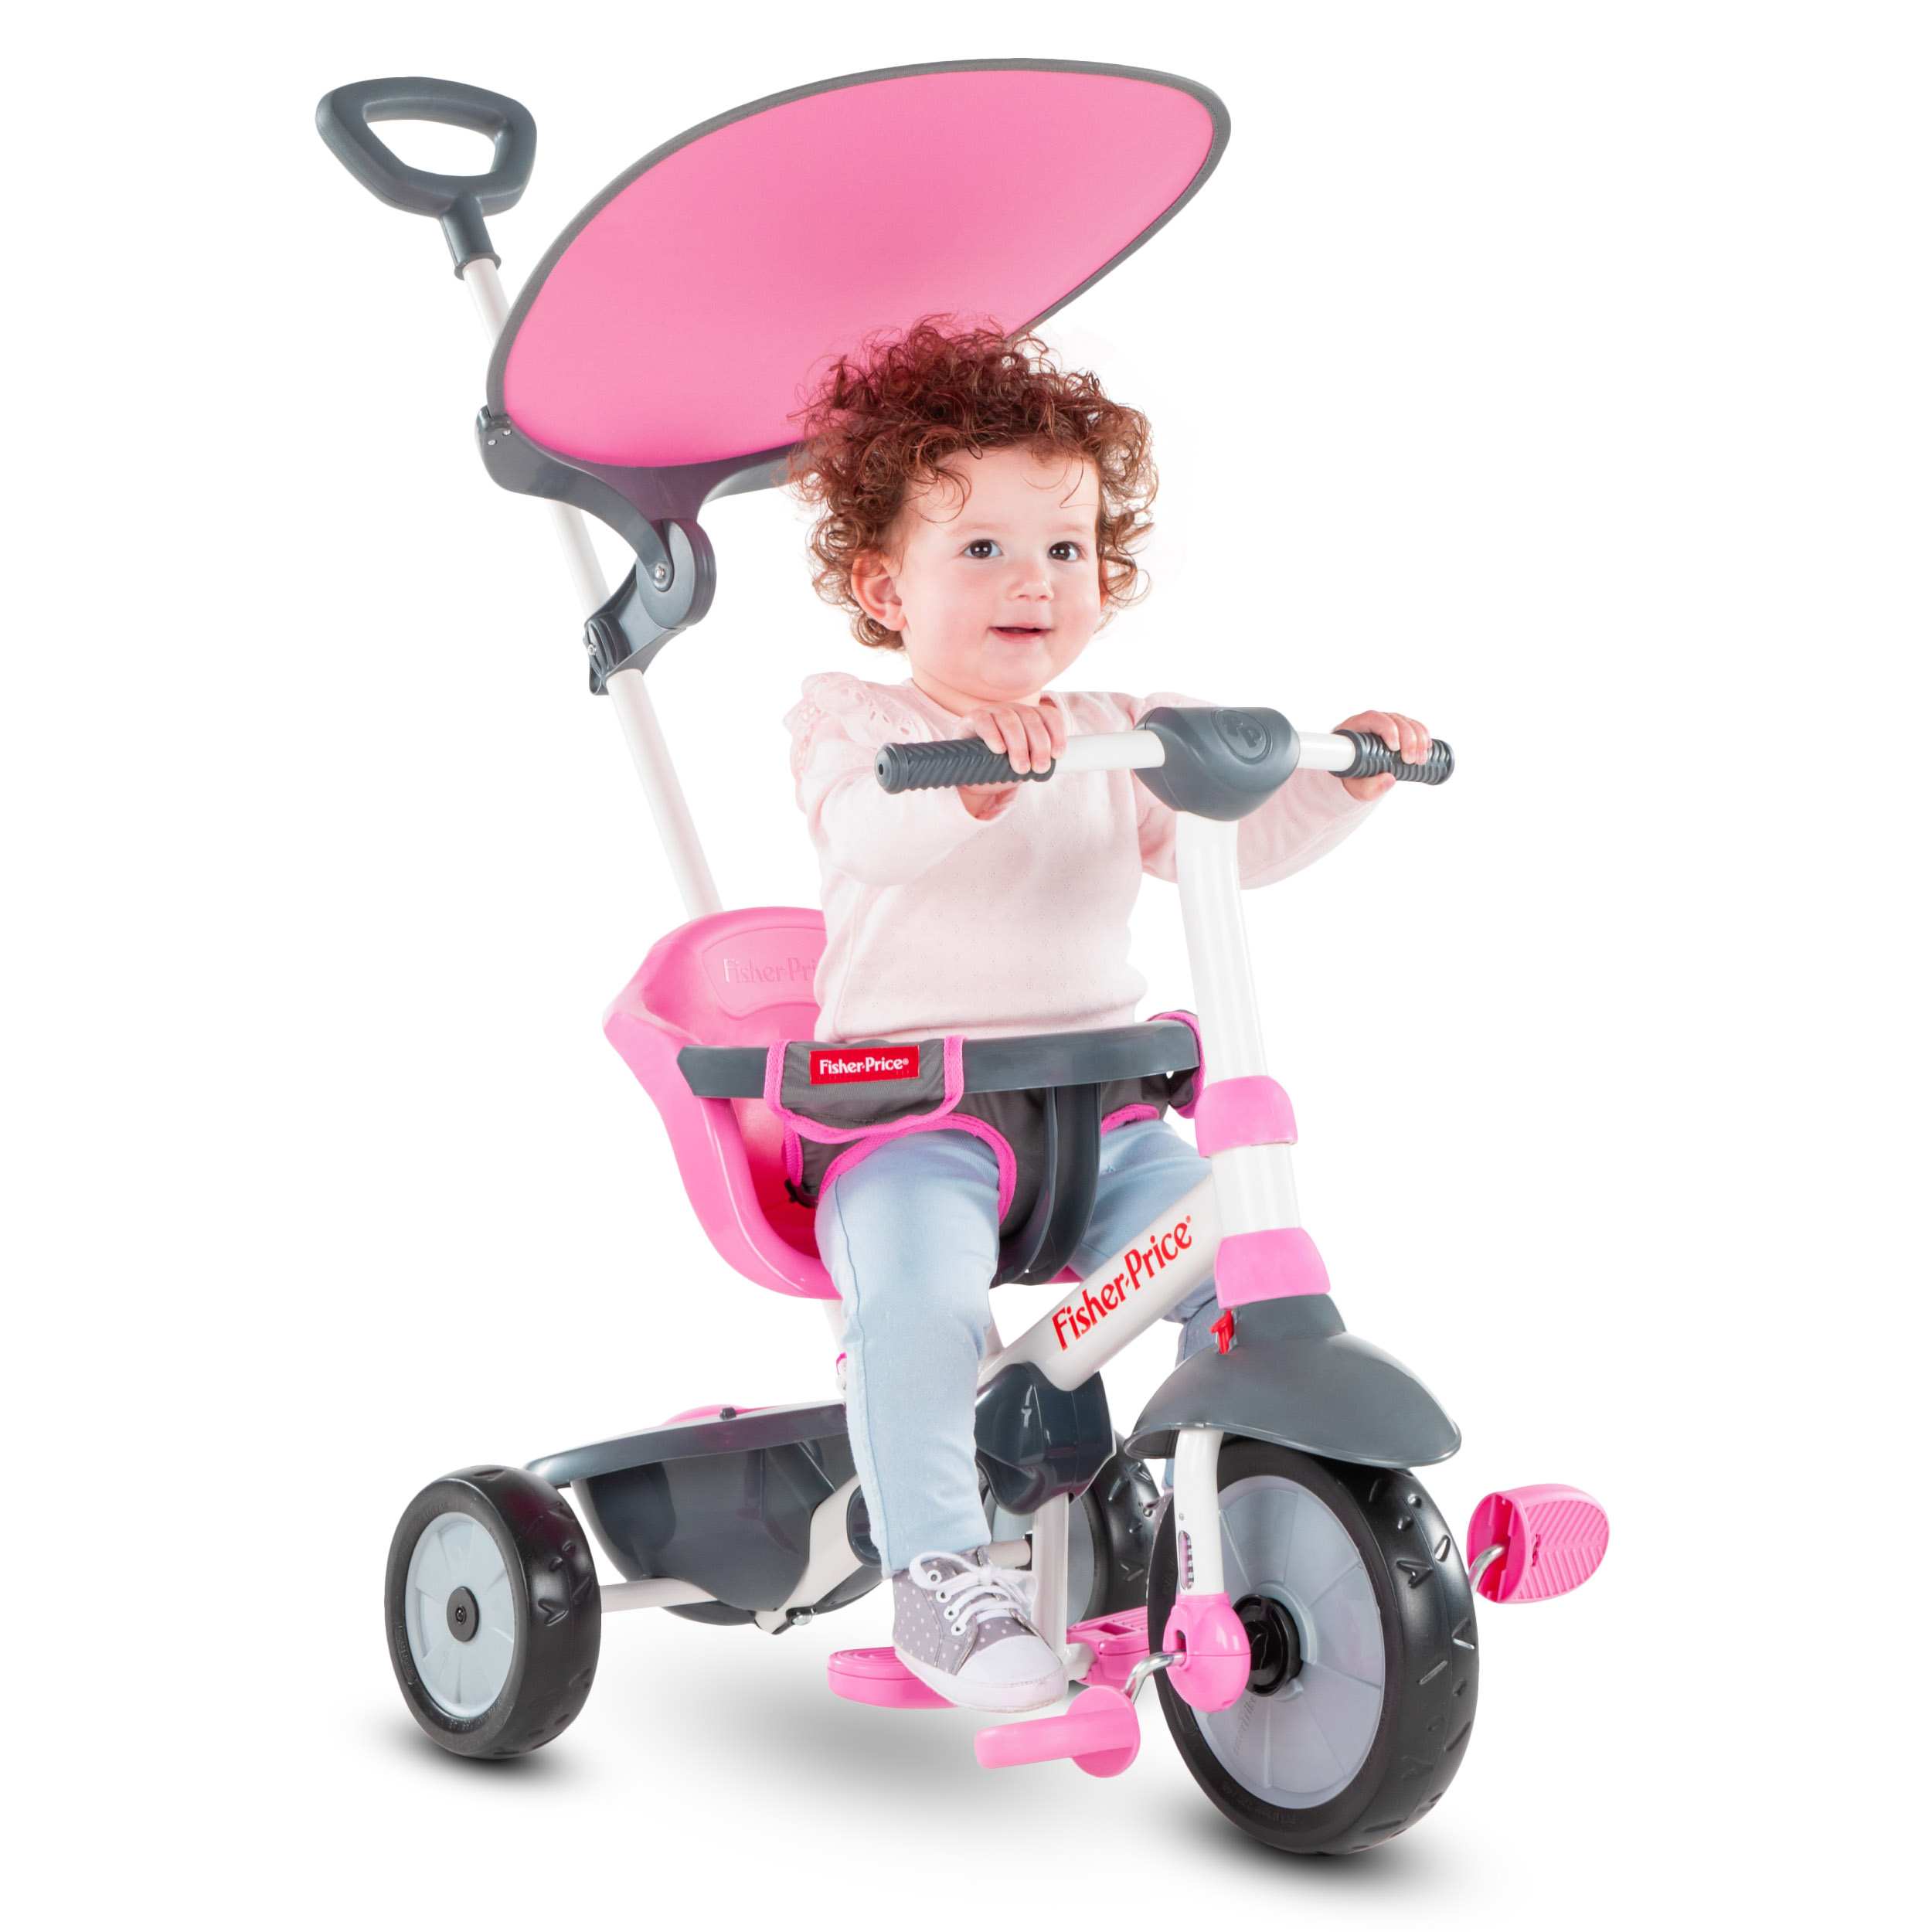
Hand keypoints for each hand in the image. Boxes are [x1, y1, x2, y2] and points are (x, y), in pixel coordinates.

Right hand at [957, 697, 1066, 818]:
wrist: (971, 771)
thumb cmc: (1001, 766)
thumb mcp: (1023, 764)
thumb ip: (1036, 761)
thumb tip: (1049, 766)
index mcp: (1030, 718)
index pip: (1049, 716)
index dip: (1057, 733)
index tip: (1058, 755)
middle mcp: (1014, 711)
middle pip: (1031, 720)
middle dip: (1039, 746)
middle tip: (1040, 768)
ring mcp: (993, 712)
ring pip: (1010, 721)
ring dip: (1019, 745)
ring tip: (1021, 768)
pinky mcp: (973, 718)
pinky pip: (984, 721)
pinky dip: (993, 735)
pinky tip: (999, 750)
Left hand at [1334, 711, 1430, 800]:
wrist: (1358, 778)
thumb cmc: (1353, 779)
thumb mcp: (1357, 788)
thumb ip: (1368, 788)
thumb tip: (1389, 780)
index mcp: (1355, 729)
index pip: (1373, 718)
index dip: (1387, 729)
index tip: (1395, 748)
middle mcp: (1371, 723)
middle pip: (1394, 720)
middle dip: (1408, 739)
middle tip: (1411, 760)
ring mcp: (1387, 724)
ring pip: (1406, 722)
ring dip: (1419, 739)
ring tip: (1420, 760)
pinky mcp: (1399, 730)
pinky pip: (1414, 726)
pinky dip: (1423, 735)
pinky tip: (1427, 747)